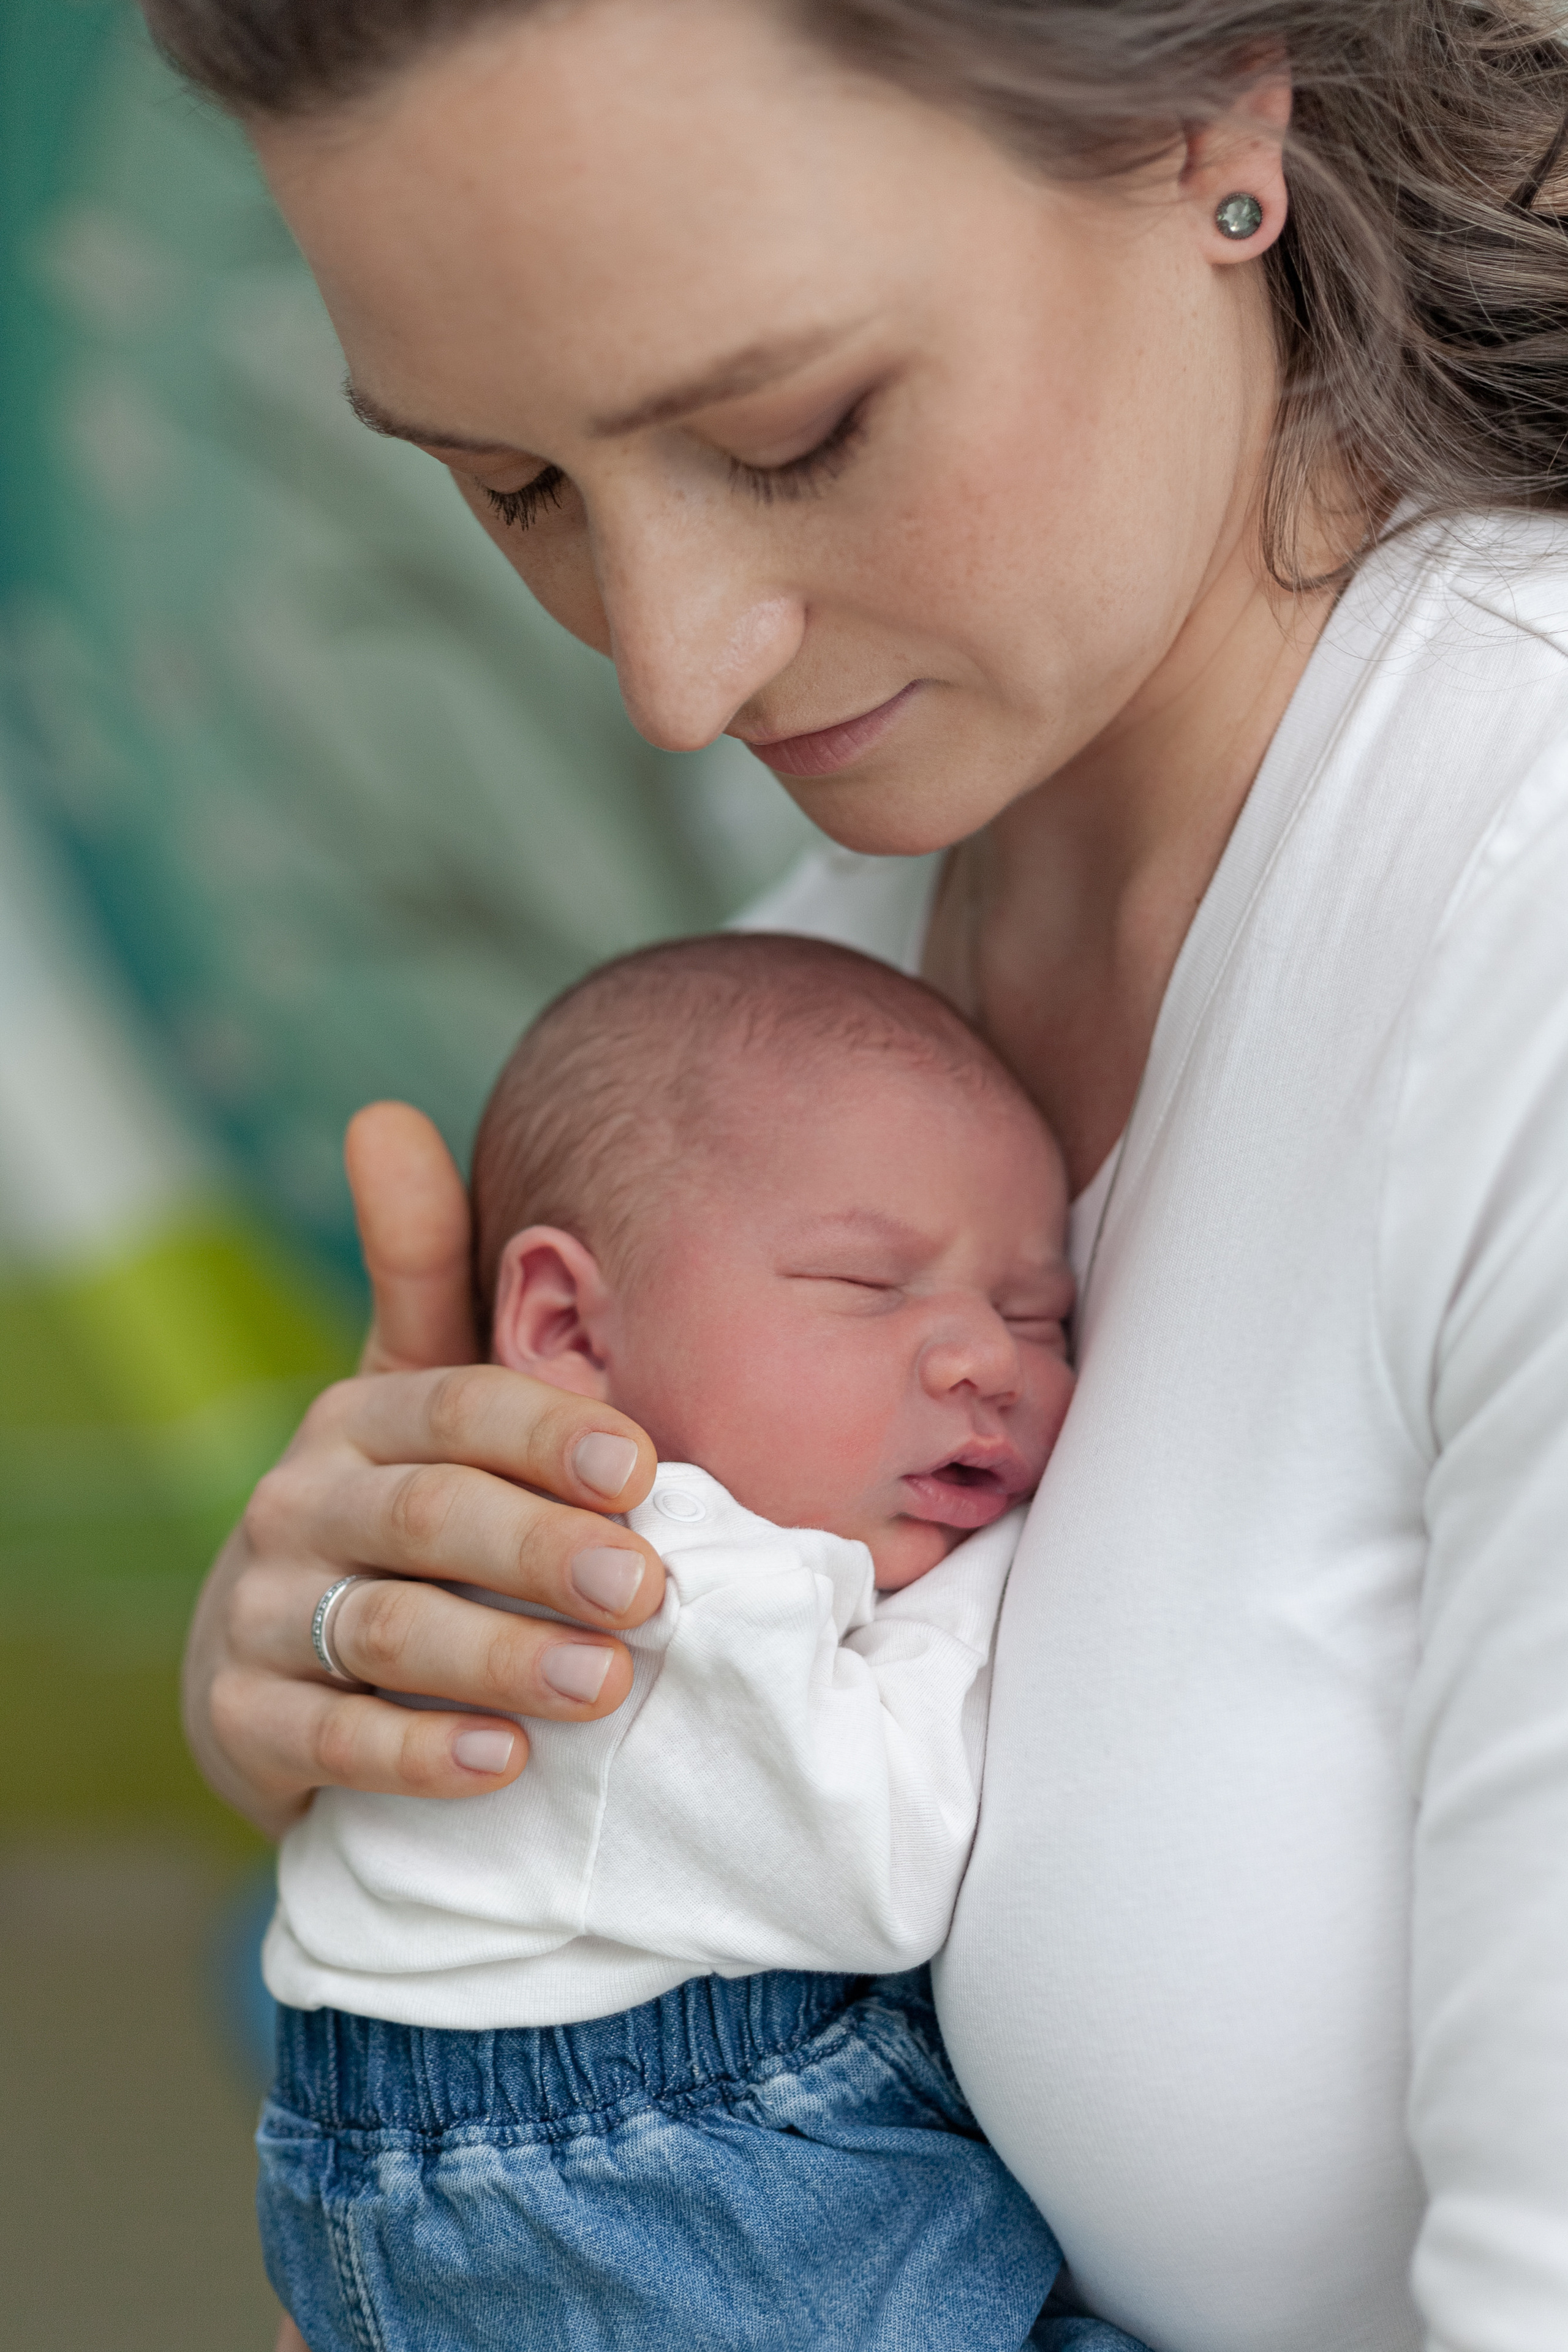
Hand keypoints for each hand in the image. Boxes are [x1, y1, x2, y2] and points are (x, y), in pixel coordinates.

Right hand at [183, 1102, 663, 1838]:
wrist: (282, 1659)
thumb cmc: (400, 1505)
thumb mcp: (416, 1391)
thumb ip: (428, 1271)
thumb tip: (383, 1112)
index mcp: (361, 1417)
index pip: (457, 1406)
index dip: (547, 1433)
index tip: (644, 1467)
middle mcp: (300, 1504)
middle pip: (428, 1518)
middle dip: (541, 1549)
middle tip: (649, 1587)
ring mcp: (262, 1615)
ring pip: (384, 1631)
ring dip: (498, 1655)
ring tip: (603, 1684)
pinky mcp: (243, 1721)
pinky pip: (329, 1739)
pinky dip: (418, 1754)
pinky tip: (504, 1764)